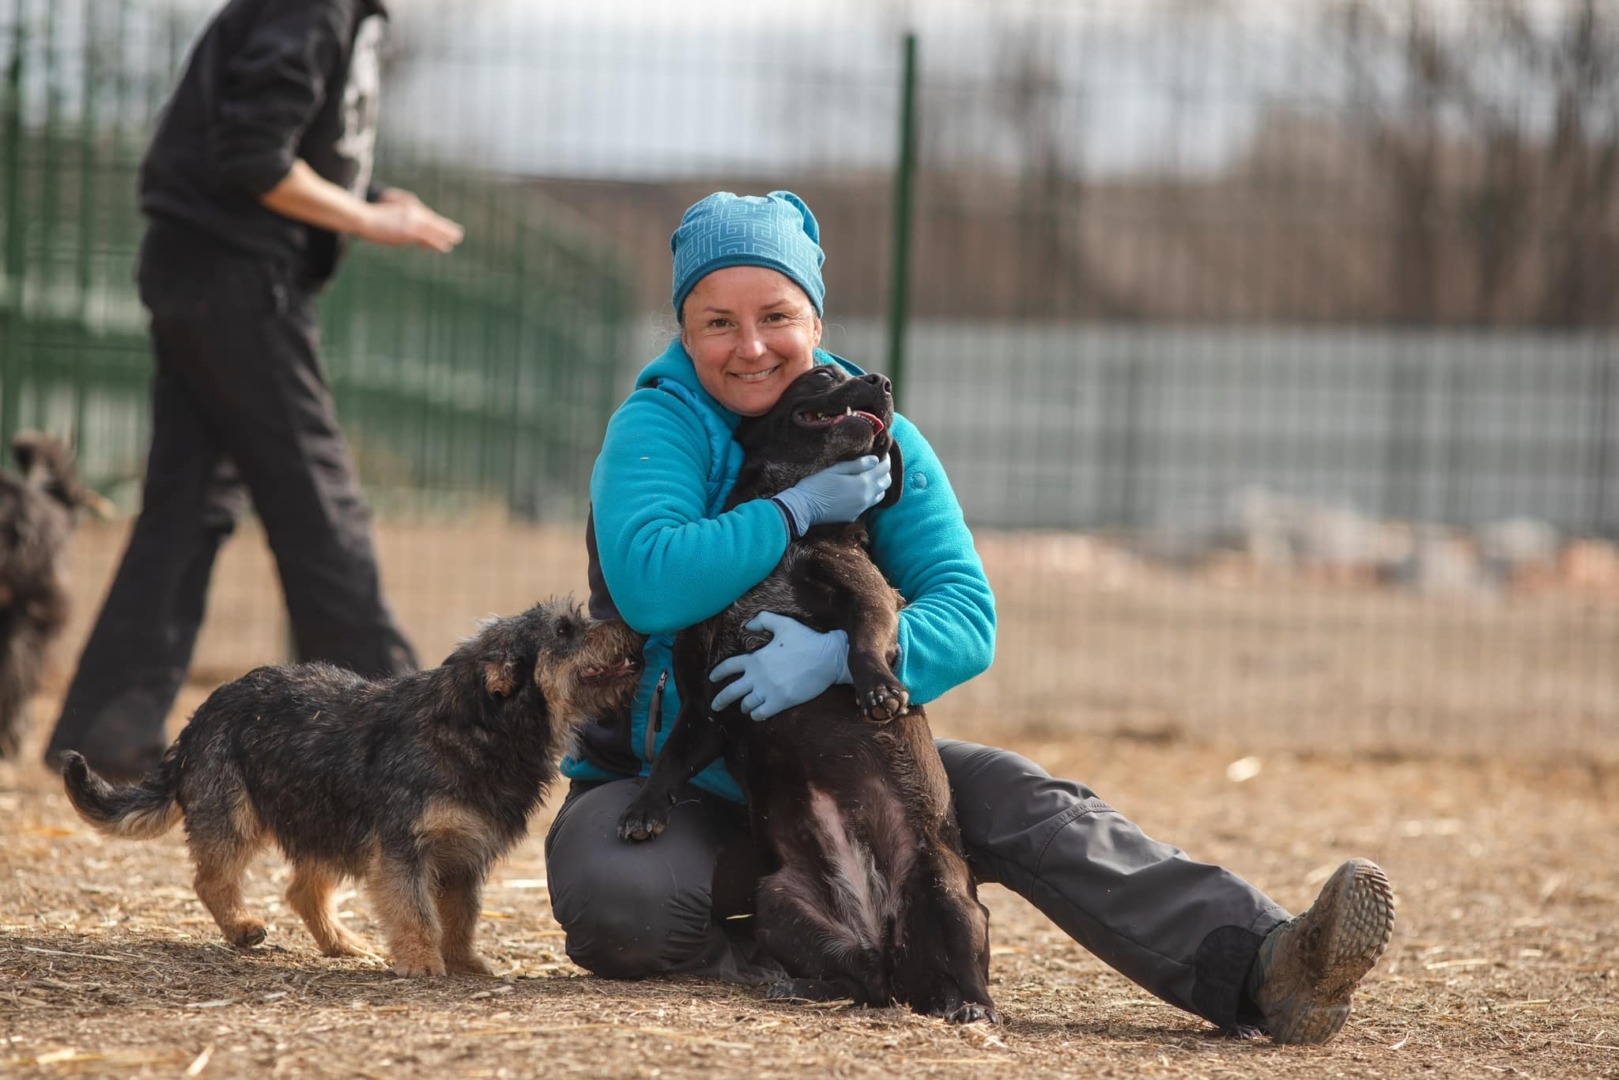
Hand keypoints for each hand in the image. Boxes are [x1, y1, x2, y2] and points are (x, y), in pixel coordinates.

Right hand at [360, 189, 463, 251]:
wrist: (361, 218)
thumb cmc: (367, 217)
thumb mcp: (383, 215)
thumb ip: (395, 219)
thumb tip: (401, 229)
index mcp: (406, 206)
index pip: (425, 216)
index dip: (434, 224)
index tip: (443, 230)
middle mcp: (412, 212)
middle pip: (432, 220)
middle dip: (444, 227)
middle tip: (458, 233)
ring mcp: (411, 221)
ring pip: (433, 229)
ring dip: (446, 234)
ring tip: (457, 239)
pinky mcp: (410, 231)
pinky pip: (427, 238)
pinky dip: (437, 242)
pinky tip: (446, 247)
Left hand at [709, 612, 850, 719]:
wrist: (827, 658)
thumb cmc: (806, 639)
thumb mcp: (783, 624)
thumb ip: (762, 620)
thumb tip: (746, 625)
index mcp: (755, 658)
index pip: (728, 667)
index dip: (718, 673)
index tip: (712, 679)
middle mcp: (758, 676)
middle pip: (730, 692)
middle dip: (720, 700)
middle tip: (714, 706)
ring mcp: (768, 691)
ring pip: (746, 705)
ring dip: (744, 706)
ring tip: (745, 707)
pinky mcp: (780, 702)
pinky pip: (760, 714)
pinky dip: (756, 715)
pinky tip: (758, 713)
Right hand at [771, 455, 890, 534]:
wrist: (803, 508)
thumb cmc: (816, 484)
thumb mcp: (836, 469)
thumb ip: (857, 464)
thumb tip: (875, 460)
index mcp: (863, 482)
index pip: (883, 468)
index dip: (885, 459)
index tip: (881, 452)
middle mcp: (866, 497)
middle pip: (886, 482)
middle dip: (885, 471)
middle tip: (877, 464)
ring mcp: (861, 508)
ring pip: (880, 495)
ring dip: (879, 485)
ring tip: (871, 477)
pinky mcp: (854, 516)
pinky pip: (869, 504)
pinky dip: (870, 495)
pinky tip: (860, 490)